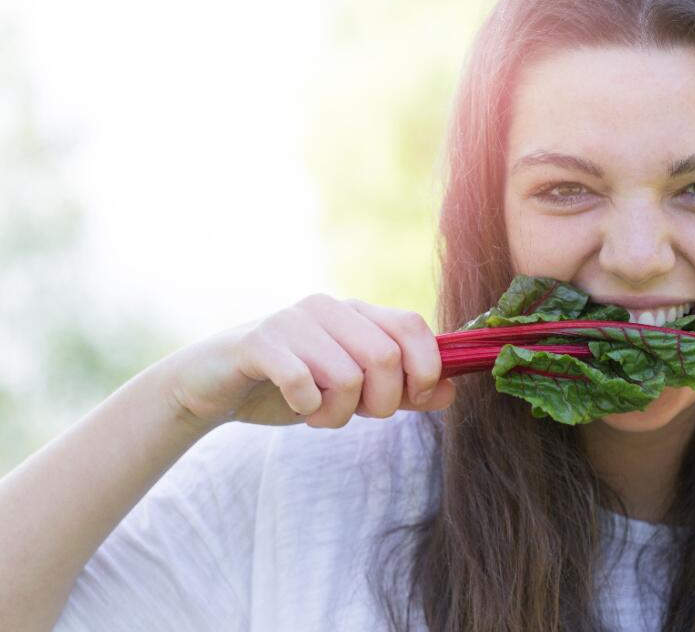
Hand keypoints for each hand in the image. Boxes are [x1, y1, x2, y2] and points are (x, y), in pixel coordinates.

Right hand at [164, 294, 455, 427]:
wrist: (214, 386)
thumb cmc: (292, 386)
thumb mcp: (355, 391)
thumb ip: (403, 390)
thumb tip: (452, 391)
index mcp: (358, 313)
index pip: (413, 327)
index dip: (426, 368)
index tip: (414, 398)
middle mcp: (329, 308)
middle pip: (386, 356)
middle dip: (382, 402)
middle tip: (360, 414)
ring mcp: (293, 321)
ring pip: (347, 375)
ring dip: (340, 413)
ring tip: (321, 415)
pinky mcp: (258, 342)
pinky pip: (302, 380)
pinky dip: (307, 407)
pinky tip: (298, 407)